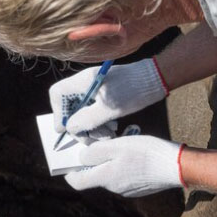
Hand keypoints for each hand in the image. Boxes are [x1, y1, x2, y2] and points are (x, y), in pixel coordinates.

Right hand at [49, 59, 167, 136]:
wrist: (158, 78)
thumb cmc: (135, 90)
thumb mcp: (110, 109)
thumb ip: (86, 120)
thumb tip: (70, 128)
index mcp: (83, 81)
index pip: (58, 94)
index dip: (58, 112)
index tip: (65, 128)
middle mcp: (85, 83)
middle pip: (69, 106)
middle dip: (79, 125)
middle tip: (90, 138)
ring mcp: (94, 89)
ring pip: (82, 111)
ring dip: (92, 126)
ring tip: (108, 134)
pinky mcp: (104, 95)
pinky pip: (93, 110)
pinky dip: (99, 122)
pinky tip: (112, 128)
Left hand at [65, 135, 184, 196]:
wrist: (178, 166)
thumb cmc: (145, 153)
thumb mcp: (115, 146)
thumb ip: (94, 152)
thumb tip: (81, 157)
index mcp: (105, 178)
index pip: (77, 182)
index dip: (68, 172)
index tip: (66, 161)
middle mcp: (114, 188)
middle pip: (94, 175)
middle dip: (92, 159)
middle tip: (98, 142)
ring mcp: (127, 190)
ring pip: (109, 173)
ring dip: (109, 159)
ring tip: (119, 142)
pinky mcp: (139, 188)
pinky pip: (123, 175)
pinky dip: (122, 163)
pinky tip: (132, 151)